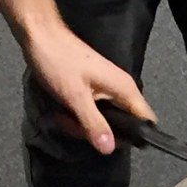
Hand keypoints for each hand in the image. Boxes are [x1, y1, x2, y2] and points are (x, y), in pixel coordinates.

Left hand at [26, 24, 153, 152]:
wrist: (40, 37)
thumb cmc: (59, 62)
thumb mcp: (75, 97)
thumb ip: (94, 123)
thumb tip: (110, 149)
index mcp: (124, 88)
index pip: (146, 118)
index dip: (137, 135)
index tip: (115, 144)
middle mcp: (121, 88)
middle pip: (123, 123)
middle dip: (100, 131)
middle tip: (75, 126)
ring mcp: (107, 88)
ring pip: (105, 118)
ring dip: (84, 124)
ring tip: (64, 117)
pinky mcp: (94, 88)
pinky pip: (94, 110)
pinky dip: (80, 115)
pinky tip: (63, 112)